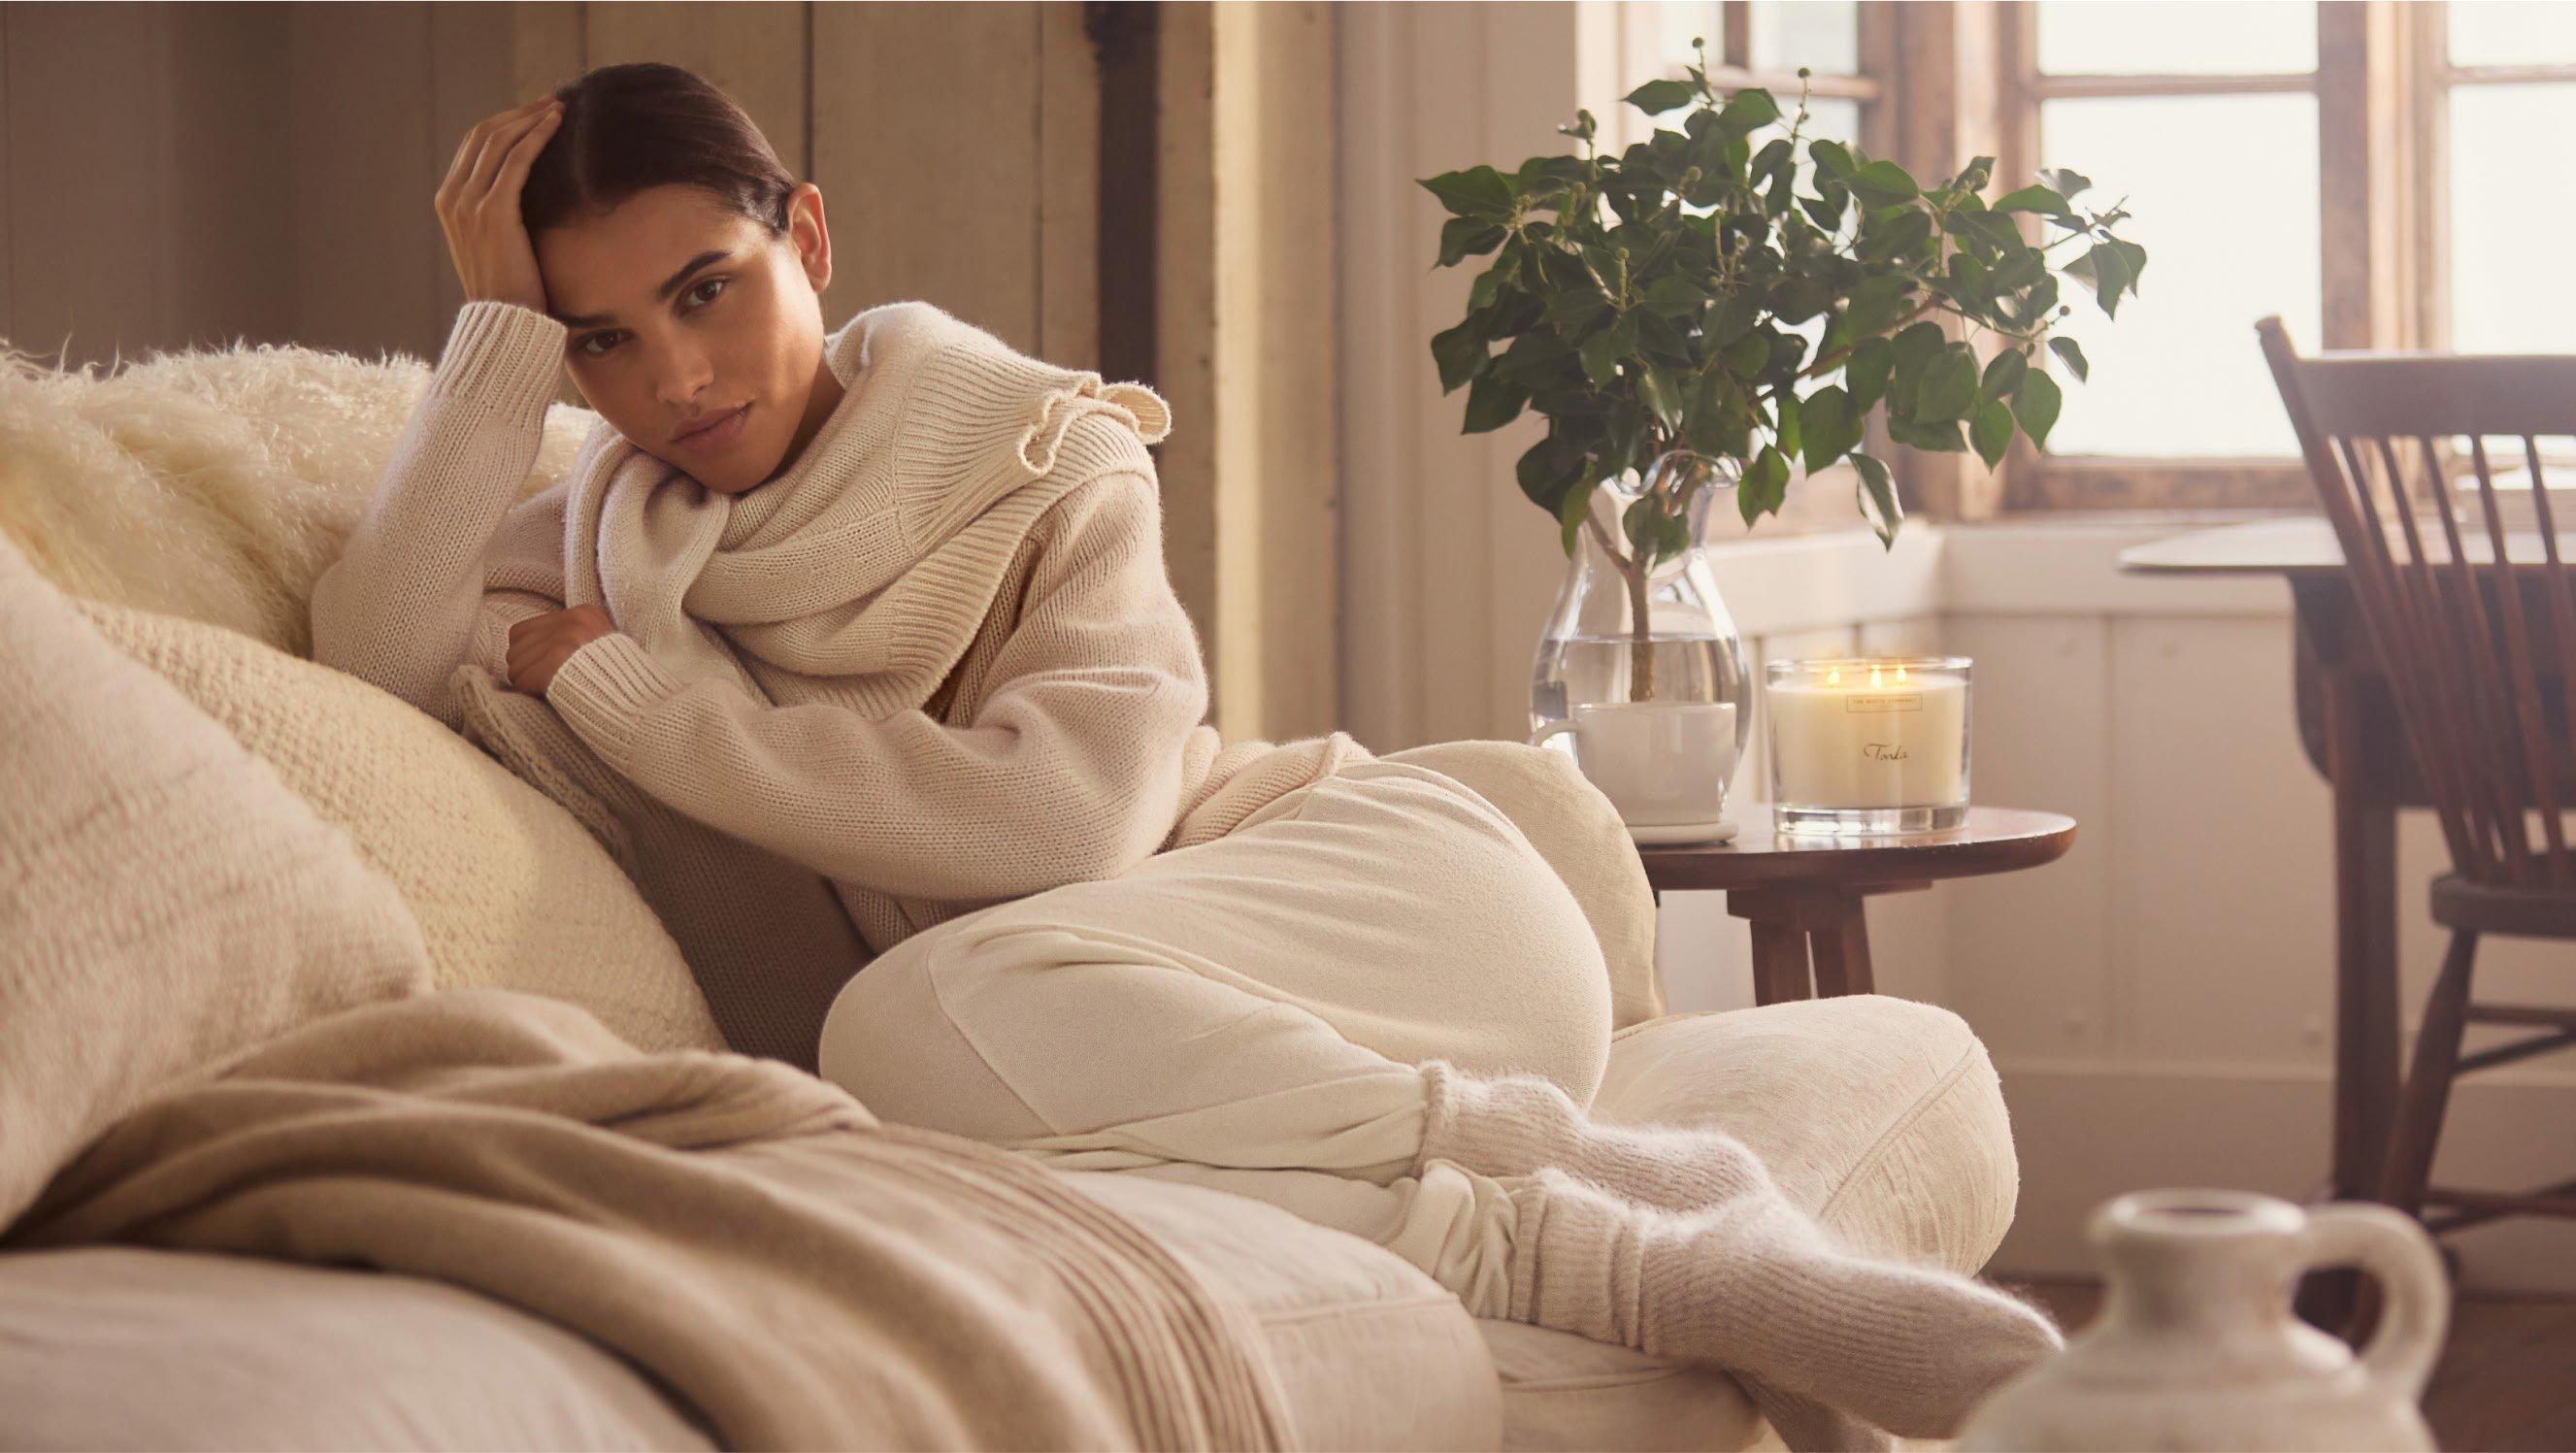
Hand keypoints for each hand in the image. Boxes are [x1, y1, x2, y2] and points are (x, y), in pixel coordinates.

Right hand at [437, 95, 563, 314]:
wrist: (505, 322)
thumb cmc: (510, 289)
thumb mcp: (495, 243)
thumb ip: (497, 212)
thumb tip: (523, 190)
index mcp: (449, 201)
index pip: (474, 144)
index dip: (505, 122)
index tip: (535, 112)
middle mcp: (452, 197)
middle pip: (484, 134)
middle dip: (519, 113)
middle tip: (551, 101)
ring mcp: (468, 204)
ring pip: (500, 141)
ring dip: (531, 119)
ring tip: (559, 108)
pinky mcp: (493, 212)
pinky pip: (516, 160)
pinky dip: (537, 137)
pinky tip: (556, 126)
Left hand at [506, 604, 614, 695]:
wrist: (638, 704)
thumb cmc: (617, 683)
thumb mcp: (600, 647)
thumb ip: (569, 639)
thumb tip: (523, 648)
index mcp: (582, 614)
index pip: (523, 630)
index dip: (530, 655)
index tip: (547, 669)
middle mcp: (572, 622)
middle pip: (515, 646)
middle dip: (526, 668)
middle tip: (546, 683)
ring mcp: (565, 640)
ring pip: (515, 663)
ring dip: (526, 681)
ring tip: (550, 688)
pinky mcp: (557, 661)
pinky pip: (521, 678)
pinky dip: (529, 691)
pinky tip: (547, 696)